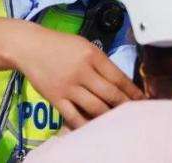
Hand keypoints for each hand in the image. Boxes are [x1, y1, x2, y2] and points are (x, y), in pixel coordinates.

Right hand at [13, 24, 143, 128]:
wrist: (29, 46)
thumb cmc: (58, 44)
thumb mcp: (83, 44)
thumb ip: (100, 62)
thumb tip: (119, 82)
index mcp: (91, 55)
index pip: (118, 77)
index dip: (133, 91)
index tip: (142, 100)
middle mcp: (81, 71)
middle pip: (110, 94)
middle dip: (125, 106)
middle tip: (135, 114)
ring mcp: (68, 86)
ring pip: (96, 108)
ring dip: (109, 116)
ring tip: (118, 121)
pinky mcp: (56, 98)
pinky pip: (74, 117)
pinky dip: (87, 124)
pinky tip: (95, 127)